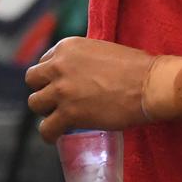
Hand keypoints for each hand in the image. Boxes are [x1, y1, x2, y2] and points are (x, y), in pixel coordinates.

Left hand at [25, 36, 153, 142]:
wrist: (149, 84)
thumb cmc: (135, 66)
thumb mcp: (101, 50)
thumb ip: (84, 59)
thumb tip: (82, 72)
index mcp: (67, 46)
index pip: (45, 61)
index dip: (52, 75)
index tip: (61, 84)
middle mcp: (59, 65)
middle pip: (33, 79)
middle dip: (43, 89)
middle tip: (57, 100)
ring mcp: (62, 90)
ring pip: (34, 103)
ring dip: (45, 111)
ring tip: (57, 118)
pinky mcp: (69, 113)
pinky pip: (46, 128)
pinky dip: (49, 134)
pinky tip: (56, 135)